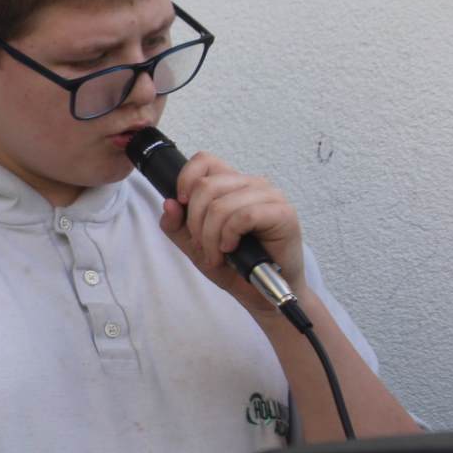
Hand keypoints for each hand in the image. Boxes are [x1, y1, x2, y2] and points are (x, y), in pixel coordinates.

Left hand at [156, 151, 305, 314]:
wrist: (260, 292)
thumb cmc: (233, 264)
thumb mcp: (193, 245)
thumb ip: (176, 225)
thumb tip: (169, 204)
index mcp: (231, 183)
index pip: (204, 160)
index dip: (185, 180)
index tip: (182, 205)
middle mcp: (251, 183)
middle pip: (206, 186)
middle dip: (195, 222)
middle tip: (202, 246)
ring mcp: (269, 196)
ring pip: (222, 205)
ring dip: (211, 236)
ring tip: (217, 254)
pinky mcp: (283, 213)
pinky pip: (244, 216)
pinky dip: (230, 236)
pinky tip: (232, 249)